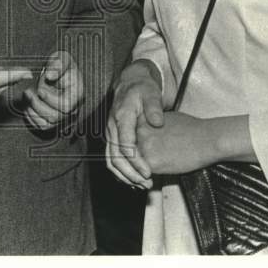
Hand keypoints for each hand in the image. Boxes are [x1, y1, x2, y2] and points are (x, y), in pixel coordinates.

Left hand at [22, 50, 83, 130]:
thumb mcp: (62, 58)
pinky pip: (40, 125)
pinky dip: (31, 116)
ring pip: (47, 123)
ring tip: (26, 95)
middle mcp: (72, 109)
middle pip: (55, 117)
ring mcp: (62, 116)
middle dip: (38, 104)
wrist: (55, 72)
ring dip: (33, 110)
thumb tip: (50, 75)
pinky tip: (27, 104)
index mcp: (77, 95)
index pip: (66, 106)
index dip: (51, 99)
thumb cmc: (60, 64)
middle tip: (28, 91)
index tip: (40, 89)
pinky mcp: (52, 121)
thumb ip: (58, 64)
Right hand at [105, 59, 164, 188]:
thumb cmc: (142, 89)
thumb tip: (157, 123)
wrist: (129, 83)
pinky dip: (121, 171)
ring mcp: (110, 132)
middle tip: (146, 184)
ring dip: (125, 175)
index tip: (148, 172)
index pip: (125, 144)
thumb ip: (154, 107)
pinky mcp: (112, 137)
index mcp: (121, 116)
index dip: (135, 161)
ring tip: (142, 185)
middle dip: (130, 173)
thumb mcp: (151, 93)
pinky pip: (112, 158)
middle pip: (115, 156)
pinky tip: (135, 178)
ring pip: (111, 159)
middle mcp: (112, 126)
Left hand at [135, 112, 254, 174]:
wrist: (207, 139)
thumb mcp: (166, 120)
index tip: (130, 161)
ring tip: (139, 183)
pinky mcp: (150, 160)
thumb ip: (151, 127)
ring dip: (131, 176)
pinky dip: (141, 181)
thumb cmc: (192, 130)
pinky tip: (148, 184)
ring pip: (128, 164)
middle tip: (130, 176)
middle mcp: (138, 131)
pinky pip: (139, 174)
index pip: (125, 137)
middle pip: (123, 151)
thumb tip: (147, 138)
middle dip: (125, 165)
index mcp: (141, 119)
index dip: (125, 151)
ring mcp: (143, 145)